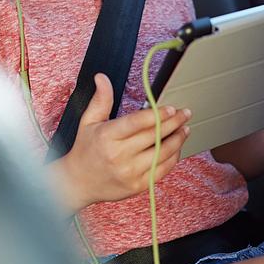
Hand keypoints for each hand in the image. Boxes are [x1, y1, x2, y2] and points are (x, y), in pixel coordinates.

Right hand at [55, 73, 190, 210]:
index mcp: (107, 136)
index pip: (137, 123)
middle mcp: (119, 155)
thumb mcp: (88, 122)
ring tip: (184, 129)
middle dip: (174, 123)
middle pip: (154, 136)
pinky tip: (176, 147)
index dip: (157, 115)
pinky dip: (173, 157)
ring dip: (178, 140)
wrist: (78, 183)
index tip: (171, 108)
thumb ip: (100, 99)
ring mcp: (130, 172)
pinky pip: (162, 169)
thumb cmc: (84, 149)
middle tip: (185, 113)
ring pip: (162, 153)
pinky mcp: (138, 186)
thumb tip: (102, 77)